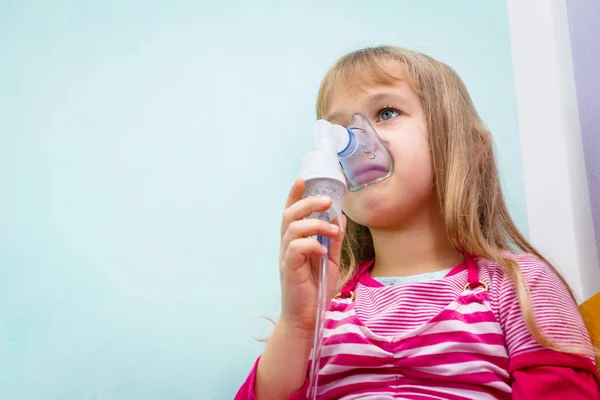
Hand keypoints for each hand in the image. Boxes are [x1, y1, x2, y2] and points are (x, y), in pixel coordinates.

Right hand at [278, 178, 346, 334]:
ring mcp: (287, 257)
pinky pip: (296, 248)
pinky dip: (311, 244)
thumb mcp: (329, 260)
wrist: (307, 318)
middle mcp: (288, 246)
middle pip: (289, 215)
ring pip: (292, 228)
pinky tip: (322, 250)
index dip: (294, 195)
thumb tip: (341, 218)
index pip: (291, 212)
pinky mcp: (289, 269)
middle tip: (327, 201)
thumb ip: (333, 240)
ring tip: (333, 232)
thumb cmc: (316, 289)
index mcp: (296, 241)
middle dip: (308, 203)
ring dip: (315, 224)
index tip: (302, 179)